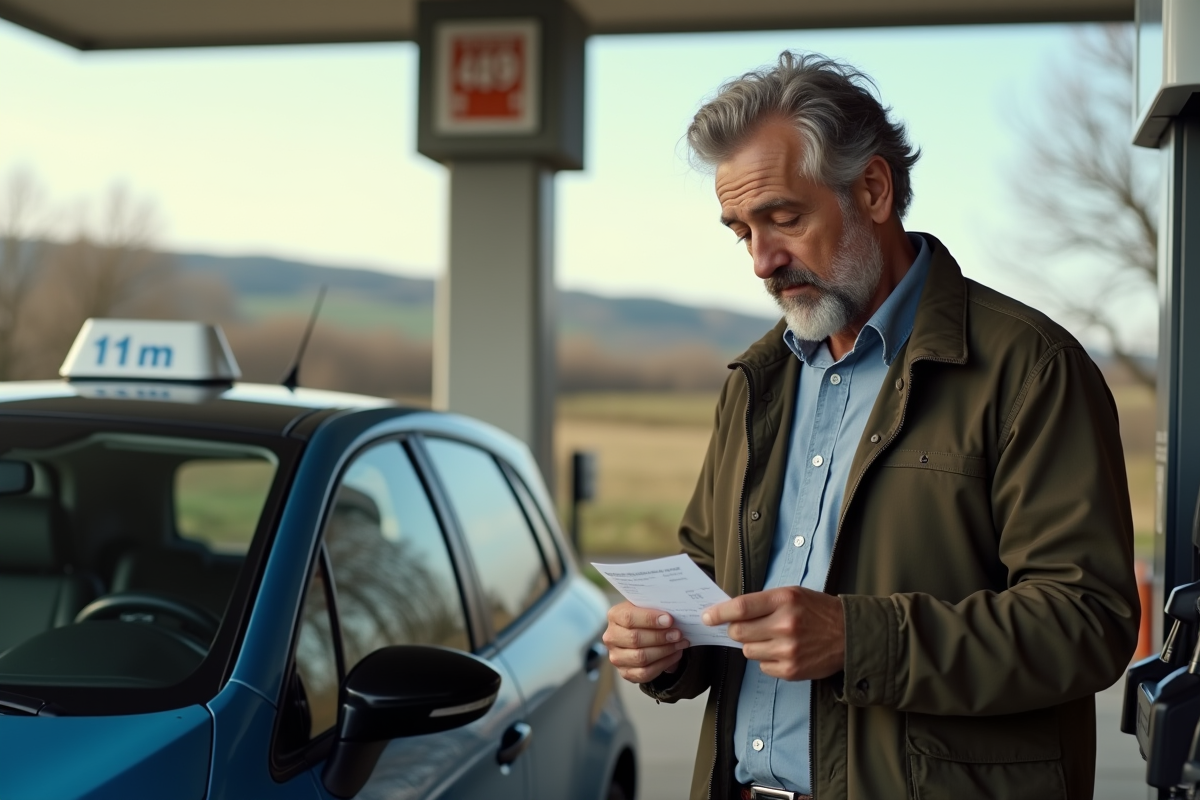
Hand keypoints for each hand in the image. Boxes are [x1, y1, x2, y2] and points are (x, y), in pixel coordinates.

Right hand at [603, 601, 690, 683]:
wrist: (642, 635)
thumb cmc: (646, 619)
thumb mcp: (647, 608)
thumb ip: (656, 608)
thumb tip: (672, 617)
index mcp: (614, 616)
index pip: (628, 618)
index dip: (650, 619)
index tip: (669, 620)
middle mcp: (611, 637)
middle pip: (635, 639)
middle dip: (660, 637)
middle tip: (678, 634)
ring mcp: (616, 657)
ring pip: (641, 657)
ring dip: (665, 650)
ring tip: (679, 643)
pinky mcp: (625, 672)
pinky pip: (645, 672)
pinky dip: (664, 664)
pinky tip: (675, 654)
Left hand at [702, 586, 844, 680]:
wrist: (850, 635)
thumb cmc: (817, 611)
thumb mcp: (792, 595)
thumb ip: (762, 602)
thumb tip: (728, 612)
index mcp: (784, 600)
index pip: (740, 607)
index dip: (719, 612)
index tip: (707, 616)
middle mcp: (785, 625)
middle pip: (738, 632)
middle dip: (736, 629)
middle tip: (745, 627)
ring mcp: (788, 650)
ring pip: (747, 650)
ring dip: (753, 644)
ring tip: (772, 638)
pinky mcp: (791, 670)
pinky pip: (762, 666)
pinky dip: (767, 659)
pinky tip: (784, 651)